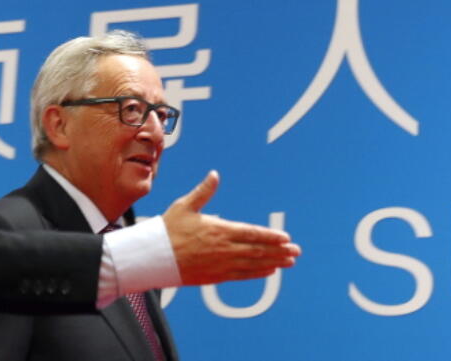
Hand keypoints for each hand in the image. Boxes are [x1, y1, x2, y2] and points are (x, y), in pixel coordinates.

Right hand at [162, 170, 300, 285]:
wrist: (154, 257)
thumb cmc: (168, 230)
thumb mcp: (185, 206)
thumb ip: (203, 191)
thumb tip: (214, 174)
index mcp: (218, 230)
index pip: (252, 233)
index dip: (271, 236)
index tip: (286, 238)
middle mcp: (223, 249)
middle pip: (257, 250)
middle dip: (279, 251)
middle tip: (296, 251)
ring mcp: (220, 264)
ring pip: (253, 264)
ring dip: (273, 262)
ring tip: (289, 262)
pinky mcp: (215, 276)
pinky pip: (242, 276)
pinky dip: (257, 273)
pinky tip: (269, 271)